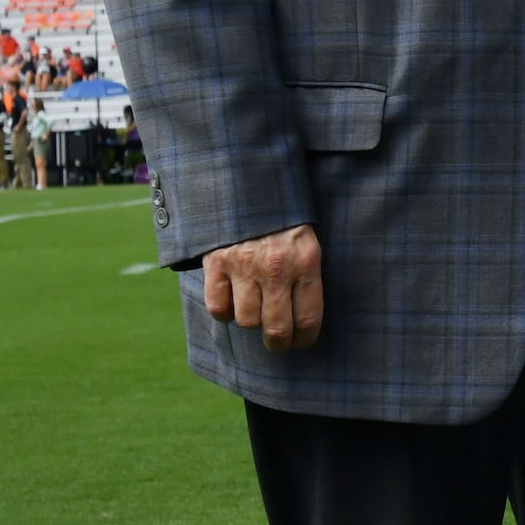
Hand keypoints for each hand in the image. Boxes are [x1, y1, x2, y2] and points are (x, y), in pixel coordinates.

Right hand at [203, 224, 324, 352]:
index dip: (304, 339)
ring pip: (246, 321)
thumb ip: (307, 274)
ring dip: (250, 320)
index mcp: (306, 261)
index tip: (300, 341)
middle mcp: (276, 267)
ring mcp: (243, 265)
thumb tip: (303, 319)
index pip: (308, 319)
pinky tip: (231, 299)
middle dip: (278, 343)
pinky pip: (218, 308)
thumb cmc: (284, 218)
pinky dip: (223, 311)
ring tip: (255, 308)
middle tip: (277, 341)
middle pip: (276, 329)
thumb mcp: (307, 240)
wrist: (249, 182)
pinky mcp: (216, 262)